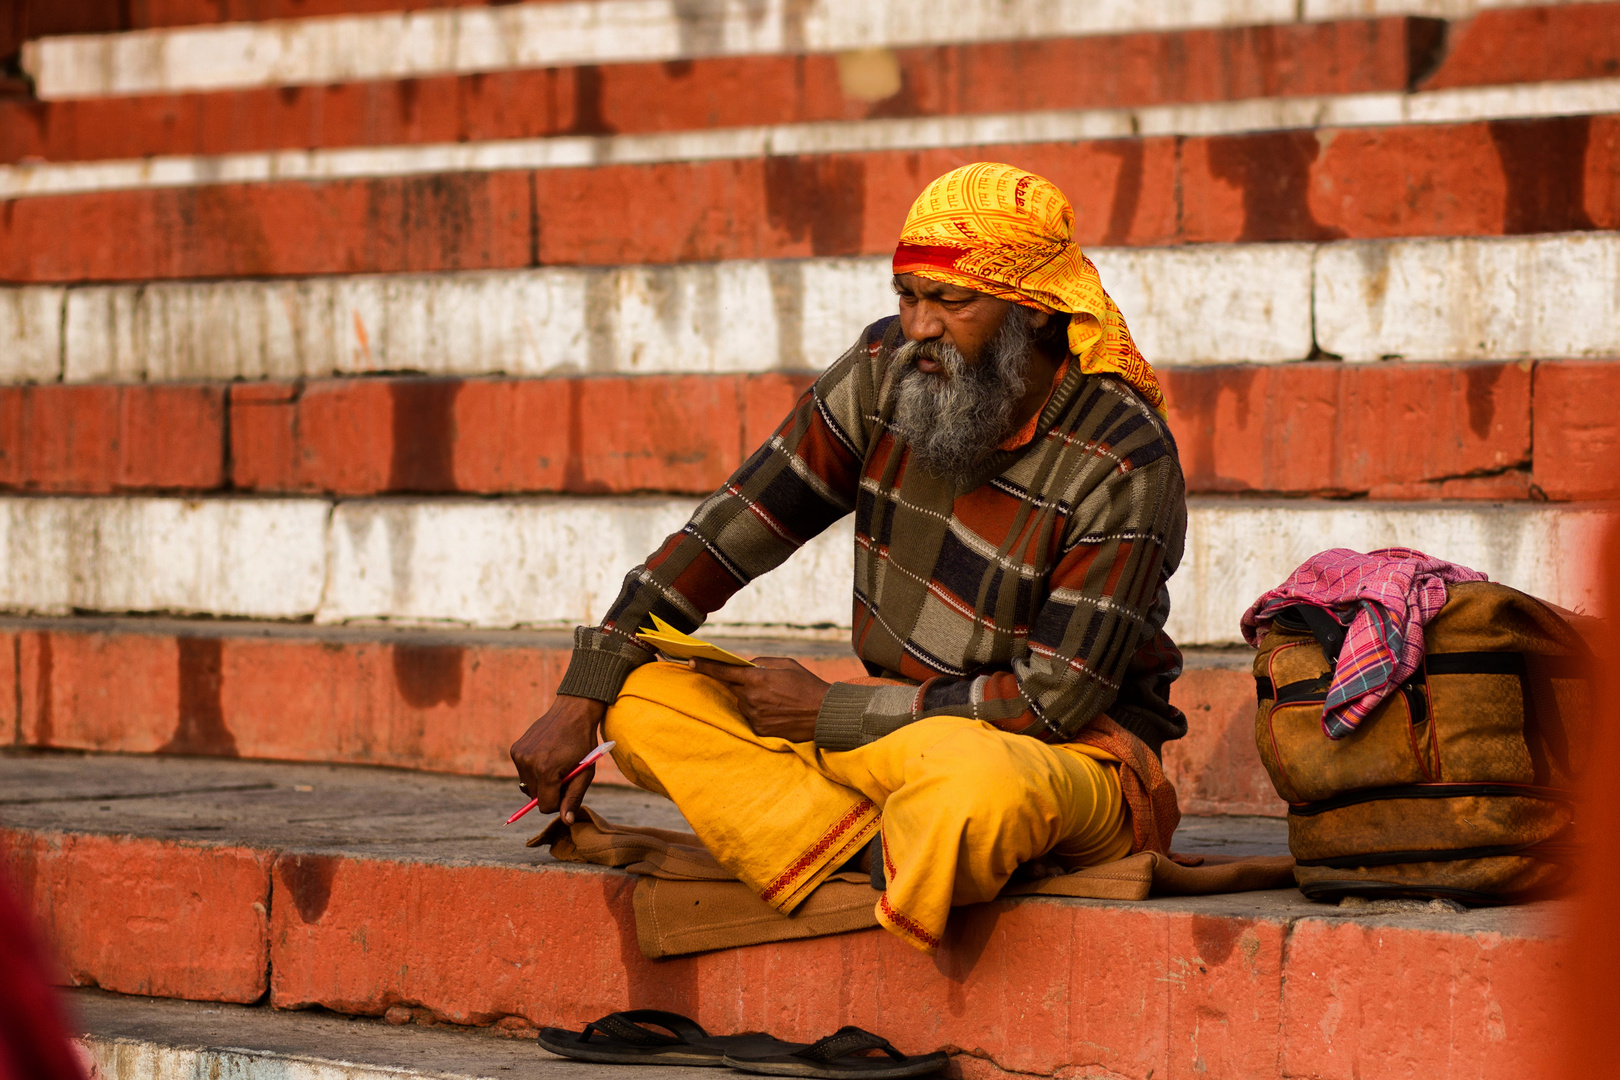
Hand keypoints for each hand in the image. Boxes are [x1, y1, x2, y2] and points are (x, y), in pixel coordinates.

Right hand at [510, 694, 606, 824]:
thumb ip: (574, 798)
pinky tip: (546, 755)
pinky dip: (534, 770)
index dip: (558, 803)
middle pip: (535, 797)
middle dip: (549, 792)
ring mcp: (519, 755)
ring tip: (555, 763)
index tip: (568, 789)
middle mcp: (528, 763)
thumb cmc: (583, 743)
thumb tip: (566, 822)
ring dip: (541, 782)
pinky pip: (523, 772)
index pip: (545, 806)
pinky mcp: (515, 749)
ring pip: (528, 786)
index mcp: (546, 770)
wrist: (573, 711)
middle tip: (564, 775)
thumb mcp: (585, 772)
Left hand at [691, 656, 830, 742]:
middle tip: (763, 684)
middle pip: (733, 688)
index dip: (705, 666)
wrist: (823, 714)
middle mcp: (752, 698)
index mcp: (757, 678)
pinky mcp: (759, 730)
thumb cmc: (807, 685)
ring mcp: (755, 716)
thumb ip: (762, 662)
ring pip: (742, 704)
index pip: (723, 671)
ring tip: (776, 699)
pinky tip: (777, 711)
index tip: (691, 662)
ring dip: (752, 699)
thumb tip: (746, 665)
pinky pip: (751, 718)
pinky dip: (759, 713)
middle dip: (742, 684)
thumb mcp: (786, 664)